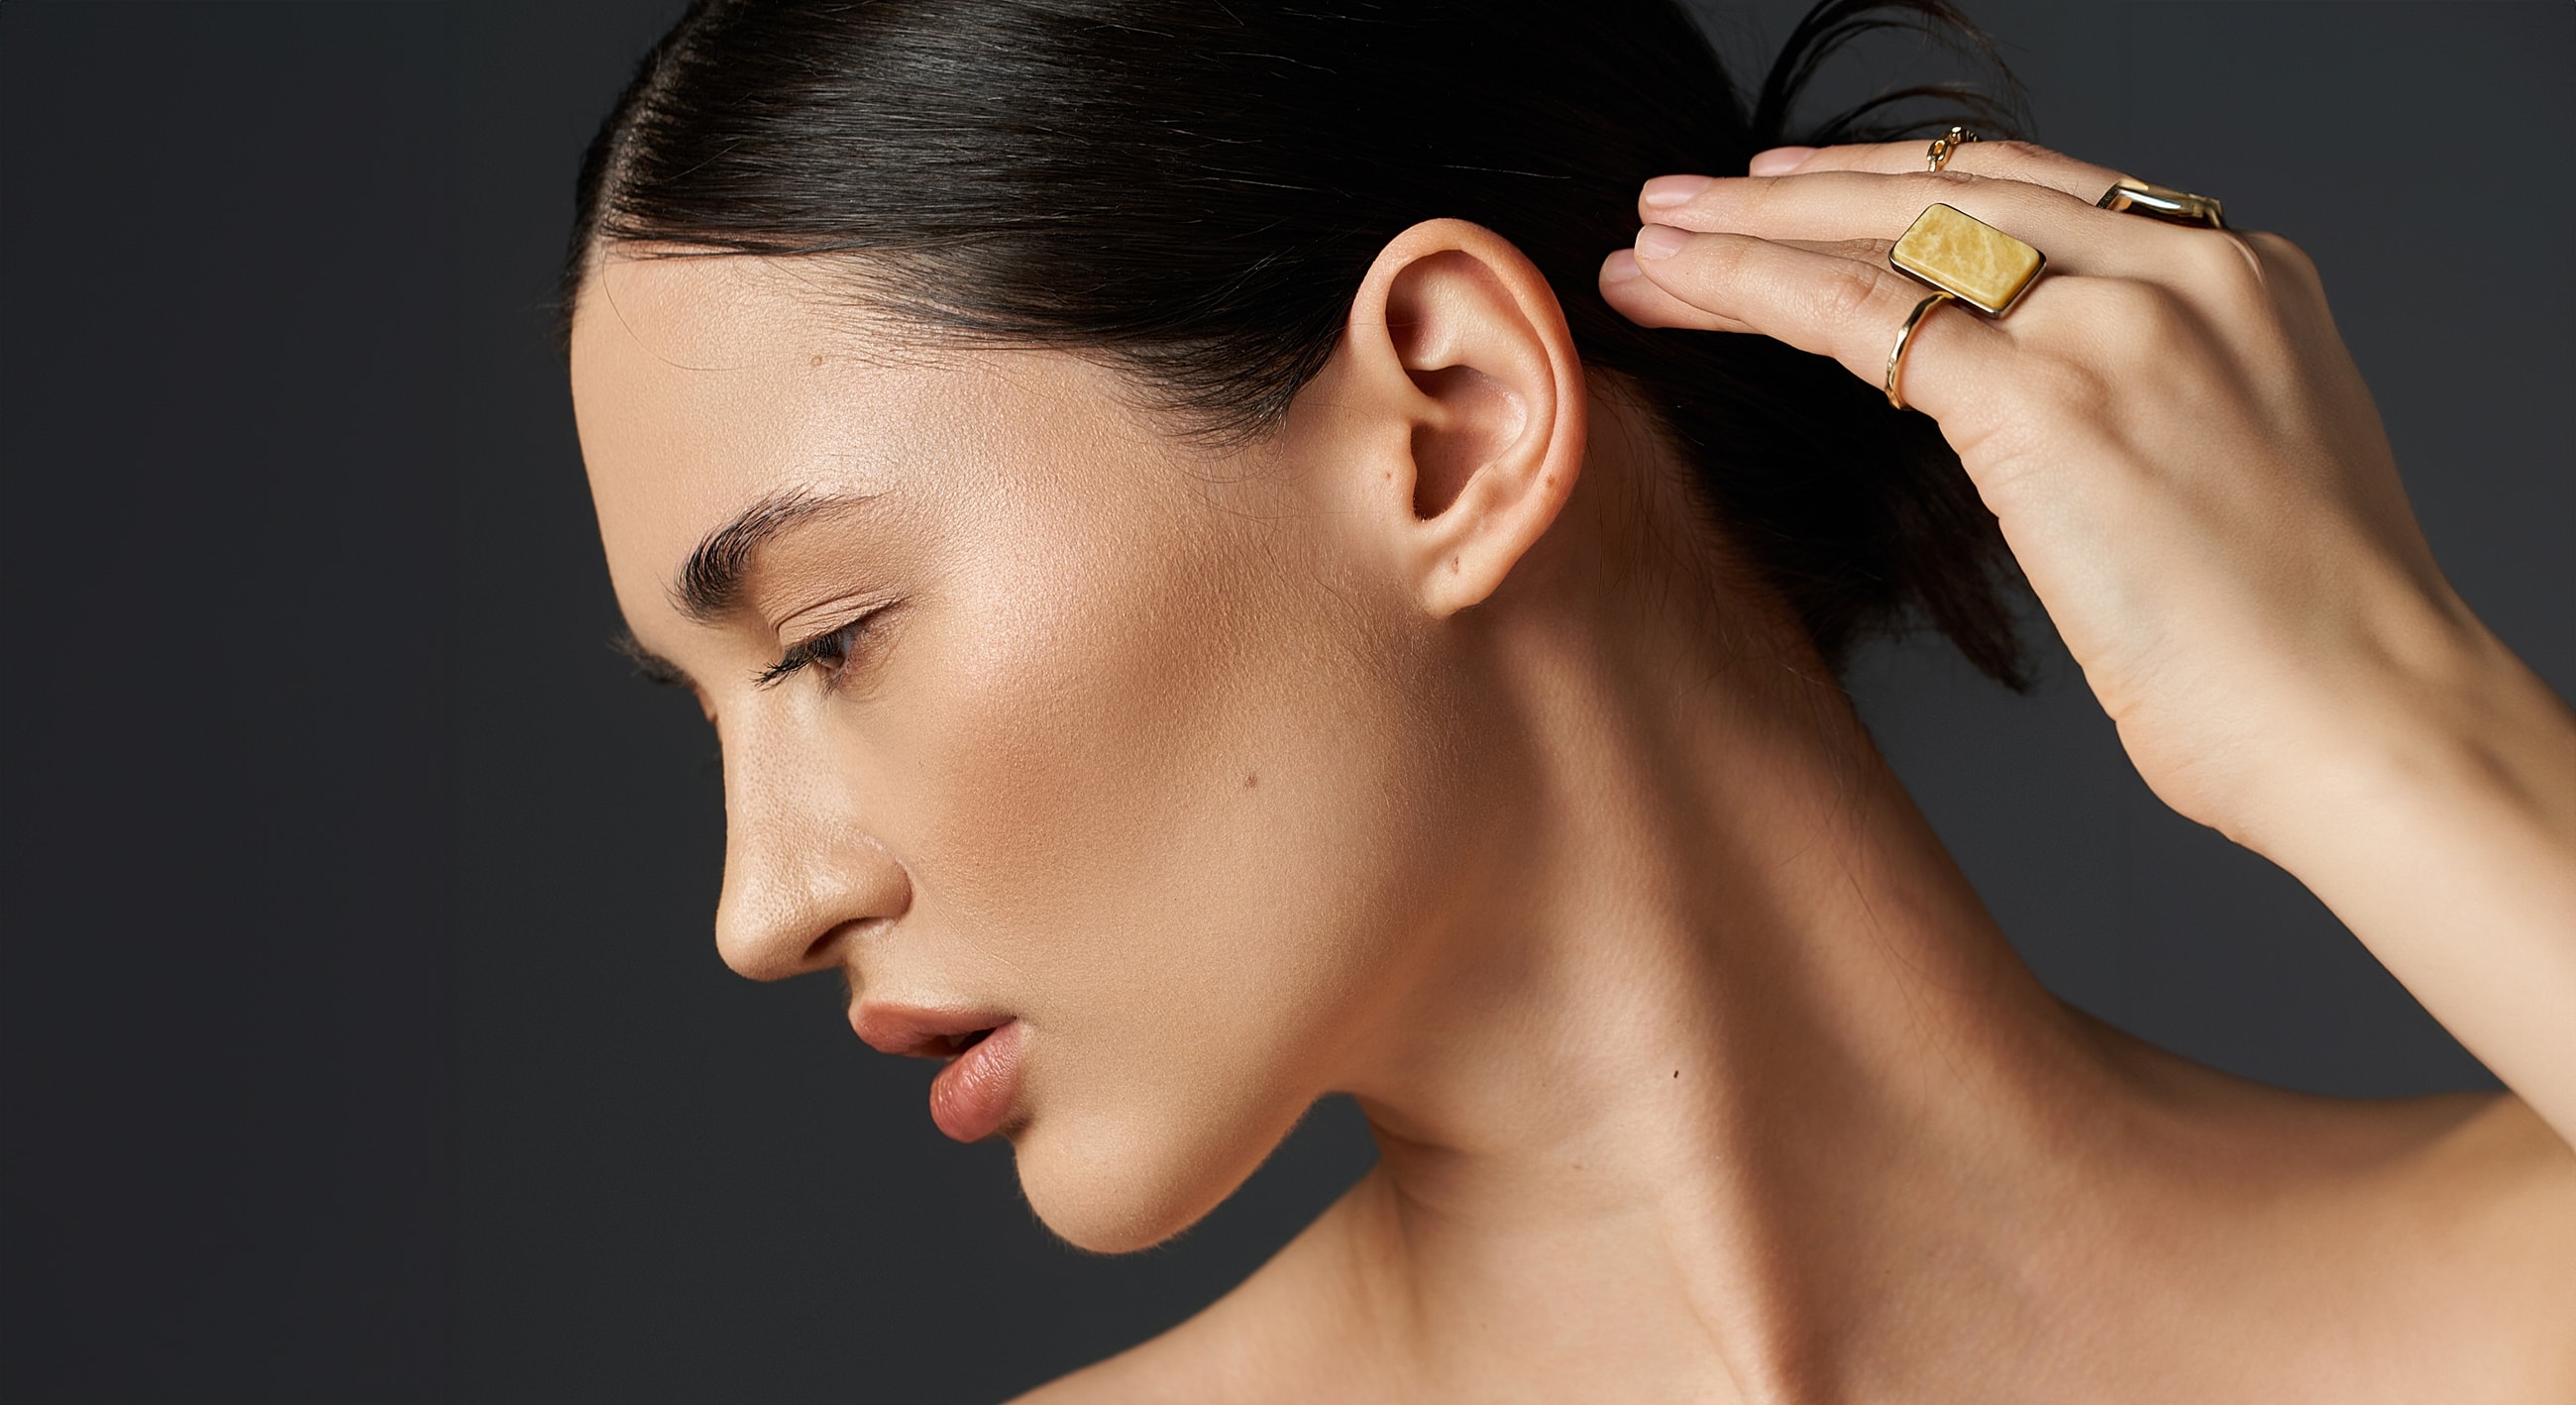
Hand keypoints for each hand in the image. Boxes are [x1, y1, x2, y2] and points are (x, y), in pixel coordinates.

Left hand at [1598, 140, 2575, 1142]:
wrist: (2366, 721)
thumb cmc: (2298, 647)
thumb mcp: (2235, 475)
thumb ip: (2146, 408)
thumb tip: (2047, 426)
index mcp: (2237, 276)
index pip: (2029, 194)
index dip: (1893, 188)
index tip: (1800, 194)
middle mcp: (2183, 268)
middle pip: (1949, 187)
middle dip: (1800, 189)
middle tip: (1688, 198)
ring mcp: (2119, 321)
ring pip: (1887, 235)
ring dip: (1749, 232)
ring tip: (1647, 239)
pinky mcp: (2050, 397)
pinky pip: (1860, 315)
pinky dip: (1751, 293)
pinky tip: (1672, 291)